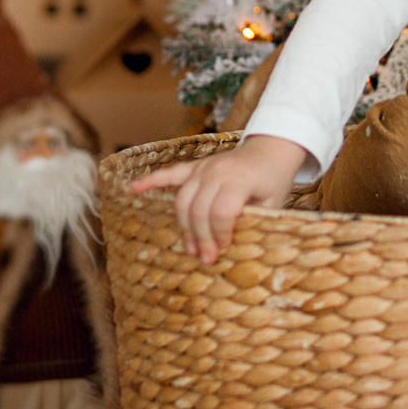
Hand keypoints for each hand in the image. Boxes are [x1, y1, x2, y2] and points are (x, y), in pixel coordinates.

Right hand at [131, 135, 308, 263]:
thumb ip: (254, 222)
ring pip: (183, 200)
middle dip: (201, 237)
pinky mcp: (195, 167)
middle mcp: (217, 171)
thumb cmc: (273, 180)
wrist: (271, 149)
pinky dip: (151, 181)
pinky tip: (133, 189)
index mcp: (239, 179)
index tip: (223, 250)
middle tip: (206, 259)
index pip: (221, 212)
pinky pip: (170, 174)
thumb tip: (234, 251)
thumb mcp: (273, 203)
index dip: (220, 235)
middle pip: (198, 209)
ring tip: (192, 249)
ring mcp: (203, 168)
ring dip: (184, 227)